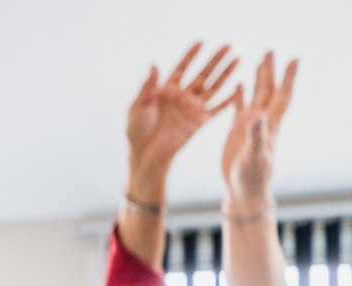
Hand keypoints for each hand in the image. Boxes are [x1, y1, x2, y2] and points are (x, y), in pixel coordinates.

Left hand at [127, 43, 237, 175]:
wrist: (144, 152)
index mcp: (166, 90)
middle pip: (202, 74)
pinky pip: (217, 109)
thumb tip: (153, 64)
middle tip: (228, 45)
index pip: (182, 68)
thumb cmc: (136, 130)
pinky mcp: (199, 121)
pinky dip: (228, 100)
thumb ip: (147, 86)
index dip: (191, 56)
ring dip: (226, 74)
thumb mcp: (138, 105)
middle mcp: (182, 96)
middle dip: (215, 60)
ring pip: (213, 87)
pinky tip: (239, 89)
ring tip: (238, 59)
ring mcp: (192, 108)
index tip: (201, 42)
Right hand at [221, 53, 297, 207]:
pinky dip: (240, 95)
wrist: (244, 189)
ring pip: (256, 96)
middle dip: (271, 71)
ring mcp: (249, 125)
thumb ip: (255, 136)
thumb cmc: (252, 176)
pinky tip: (239, 84)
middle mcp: (261, 121)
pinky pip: (239, 108)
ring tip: (259, 60)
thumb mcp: (253, 156)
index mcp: (269, 125)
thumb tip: (258, 116)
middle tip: (270, 50)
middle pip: (269, 90)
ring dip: (258, 78)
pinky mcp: (237, 131)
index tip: (294, 59)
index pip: (281, 96)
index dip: (288, 78)